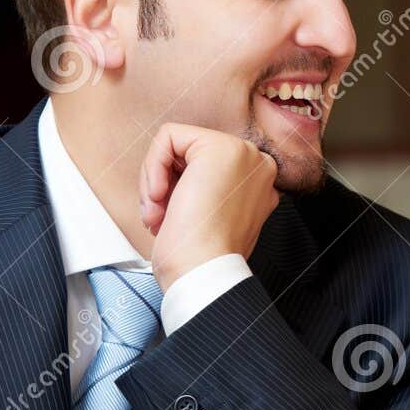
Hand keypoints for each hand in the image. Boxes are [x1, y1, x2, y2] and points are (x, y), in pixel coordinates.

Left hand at [139, 123, 278, 291]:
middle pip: (191, 154)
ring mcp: (242, 153)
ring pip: (177, 145)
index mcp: (258, 185)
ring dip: (155, 181)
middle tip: (159, 218)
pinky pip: (168, 136)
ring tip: (158, 215)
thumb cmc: (200, 259)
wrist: (203, 273)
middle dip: (165, 184)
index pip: (204, 169)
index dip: (179, 191)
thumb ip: (206, 190)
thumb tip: (175, 176)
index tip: (173, 220)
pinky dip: (152, 167)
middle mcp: (256, 165)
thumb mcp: (209, 218)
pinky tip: (159, 197)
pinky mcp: (218, 147)